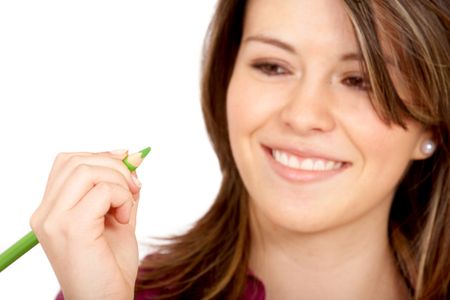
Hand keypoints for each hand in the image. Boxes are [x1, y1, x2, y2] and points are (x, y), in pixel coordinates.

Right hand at [30, 150, 141, 299]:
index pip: (67, 163)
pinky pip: (102, 190)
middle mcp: (45, 214)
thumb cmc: (110, 265)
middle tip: (134, 187)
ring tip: (127, 208)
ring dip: (119, 183)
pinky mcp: (71, 227)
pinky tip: (126, 220)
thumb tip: (133, 157)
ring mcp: (54, 220)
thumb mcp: (118, 217)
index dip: (100, 155)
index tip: (127, 159)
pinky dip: (123, 198)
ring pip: (87, 170)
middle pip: (75, 161)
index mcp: (51, 211)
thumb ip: (121, 189)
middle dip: (114, 166)